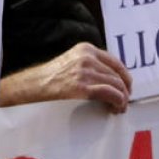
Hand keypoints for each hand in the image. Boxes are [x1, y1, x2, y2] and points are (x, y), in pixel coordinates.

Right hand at [0, 42, 132, 112]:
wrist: (32, 87)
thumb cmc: (50, 79)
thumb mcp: (71, 63)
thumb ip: (89, 65)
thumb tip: (111, 79)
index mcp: (86, 49)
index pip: (115, 62)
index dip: (124, 77)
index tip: (126, 88)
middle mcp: (88, 57)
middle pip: (118, 75)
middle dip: (124, 91)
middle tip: (123, 103)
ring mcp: (86, 72)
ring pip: (117, 85)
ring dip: (122, 99)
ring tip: (118, 108)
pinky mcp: (84, 87)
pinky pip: (112, 94)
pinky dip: (118, 102)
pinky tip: (115, 108)